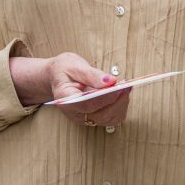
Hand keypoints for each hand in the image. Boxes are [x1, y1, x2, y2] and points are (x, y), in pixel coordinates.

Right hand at [10, 52, 131, 127]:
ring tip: (124, 86)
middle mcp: (74, 113)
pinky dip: (120, 106)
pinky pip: (111, 118)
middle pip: (101, 115)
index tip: (119, 87)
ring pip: (109, 119)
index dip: (106, 97)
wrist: (58, 77)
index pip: (87, 105)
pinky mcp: (93, 117)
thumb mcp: (74, 66)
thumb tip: (110, 81)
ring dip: (121, 103)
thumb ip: (92, 75)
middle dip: (117, 100)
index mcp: (65, 99)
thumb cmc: (65, 70)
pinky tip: (121, 93)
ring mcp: (84, 118)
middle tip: (126, 84)